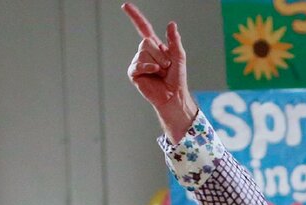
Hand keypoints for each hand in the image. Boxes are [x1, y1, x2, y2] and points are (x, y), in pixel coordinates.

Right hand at [122, 5, 197, 139]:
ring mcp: (138, 62)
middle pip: (146, 41)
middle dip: (160, 53)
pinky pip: (138, 64)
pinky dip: (148, 67)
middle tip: (167, 66)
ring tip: (161, 72)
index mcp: (155, 47)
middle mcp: (145, 52)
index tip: (126, 6)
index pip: (143, 28)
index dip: (135, 17)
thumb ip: (174, 40)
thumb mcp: (179, 56)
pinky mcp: (134, 73)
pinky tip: (154, 72)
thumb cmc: (176, 78)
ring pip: (143, 53)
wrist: (173, 96)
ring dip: (157, 62)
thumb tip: (171, 24)